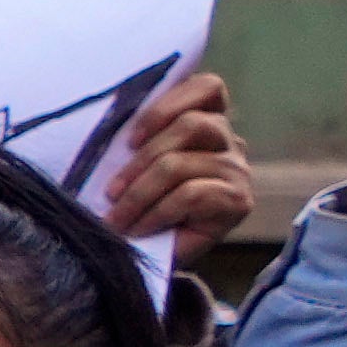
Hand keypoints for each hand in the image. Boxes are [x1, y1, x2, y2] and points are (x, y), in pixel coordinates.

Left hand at [90, 65, 255, 253]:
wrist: (153, 259)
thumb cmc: (138, 209)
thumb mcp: (131, 169)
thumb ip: (135, 141)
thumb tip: (108, 122)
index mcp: (207, 121)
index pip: (208, 87)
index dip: (166, 106)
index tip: (131, 140)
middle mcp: (228, 142)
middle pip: (191, 125)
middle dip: (140, 161)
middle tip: (111, 192)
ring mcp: (236, 170)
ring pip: (181, 164)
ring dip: (138, 194)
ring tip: (117, 218)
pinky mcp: (238, 201)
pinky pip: (190, 195)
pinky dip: (155, 214)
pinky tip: (139, 230)